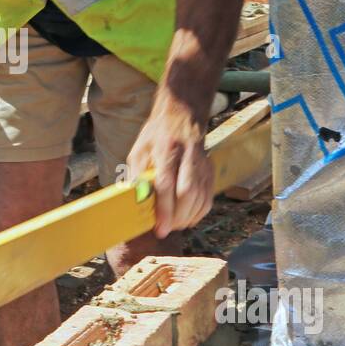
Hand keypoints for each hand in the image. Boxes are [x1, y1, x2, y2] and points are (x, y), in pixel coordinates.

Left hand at [127, 95, 213, 237]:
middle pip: (187, 193)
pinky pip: (208, 198)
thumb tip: (134, 201)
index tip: (159, 229)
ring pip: (200, 198)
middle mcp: (187, 157)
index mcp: (167, 150)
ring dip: (188, 218)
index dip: (164, 210)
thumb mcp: (139, 151)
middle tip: (166, 229)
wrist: (182, 116)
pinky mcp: (210, 170)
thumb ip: (137, 175)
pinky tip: (187, 219)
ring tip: (174, 225)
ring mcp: (202, 164)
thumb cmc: (157, 137)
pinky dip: (199, 213)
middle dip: (177, 217)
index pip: (167, 185)